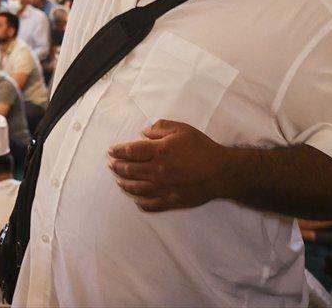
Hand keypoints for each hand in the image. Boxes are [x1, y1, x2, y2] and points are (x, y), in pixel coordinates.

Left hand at [107, 120, 230, 211]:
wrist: (221, 172)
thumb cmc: (202, 147)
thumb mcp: (182, 129)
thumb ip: (161, 127)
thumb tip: (144, 132)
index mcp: (159, 152)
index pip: (130, 151)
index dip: (118, 151)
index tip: (111, 151)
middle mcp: (157, 171)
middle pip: (130, 170)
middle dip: (117, 167)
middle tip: (111, 165)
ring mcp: (163, 188)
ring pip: (137, 189)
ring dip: (125, 184)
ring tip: (119, 181)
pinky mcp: (171, 201)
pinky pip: (151, 205)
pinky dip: (141, 203)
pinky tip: (136, 200)